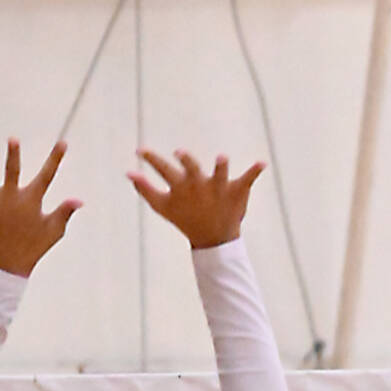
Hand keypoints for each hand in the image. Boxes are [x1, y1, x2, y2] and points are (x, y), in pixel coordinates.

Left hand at [0, 139, 80, 276]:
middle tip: (13, 140)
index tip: (63, 142)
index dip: (56, 158)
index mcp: (31, 200)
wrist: (8, 264)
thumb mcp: (54, 231)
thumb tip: (78, 200)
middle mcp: (11, 196)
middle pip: (12, 171)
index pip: (47, 175)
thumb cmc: (34, 246)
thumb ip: (64, 212)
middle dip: (13, 155)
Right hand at [128, 149, 264, 247]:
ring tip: (222, 158)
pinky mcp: (236, 191)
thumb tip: (128, 173)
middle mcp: (199, 185)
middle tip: (181, 154)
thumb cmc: (186, 219)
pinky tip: (263, 163)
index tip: (141, 151)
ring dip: (220, 166)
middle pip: (191, 169)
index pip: (164, 168)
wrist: (214, 239)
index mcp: (181, 186)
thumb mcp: (163, 207)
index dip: (151, 159)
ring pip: (220, 174)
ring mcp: (218, 188)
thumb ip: (145, 189)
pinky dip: (254, 172)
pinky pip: (247, 180)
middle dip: (187, 161)